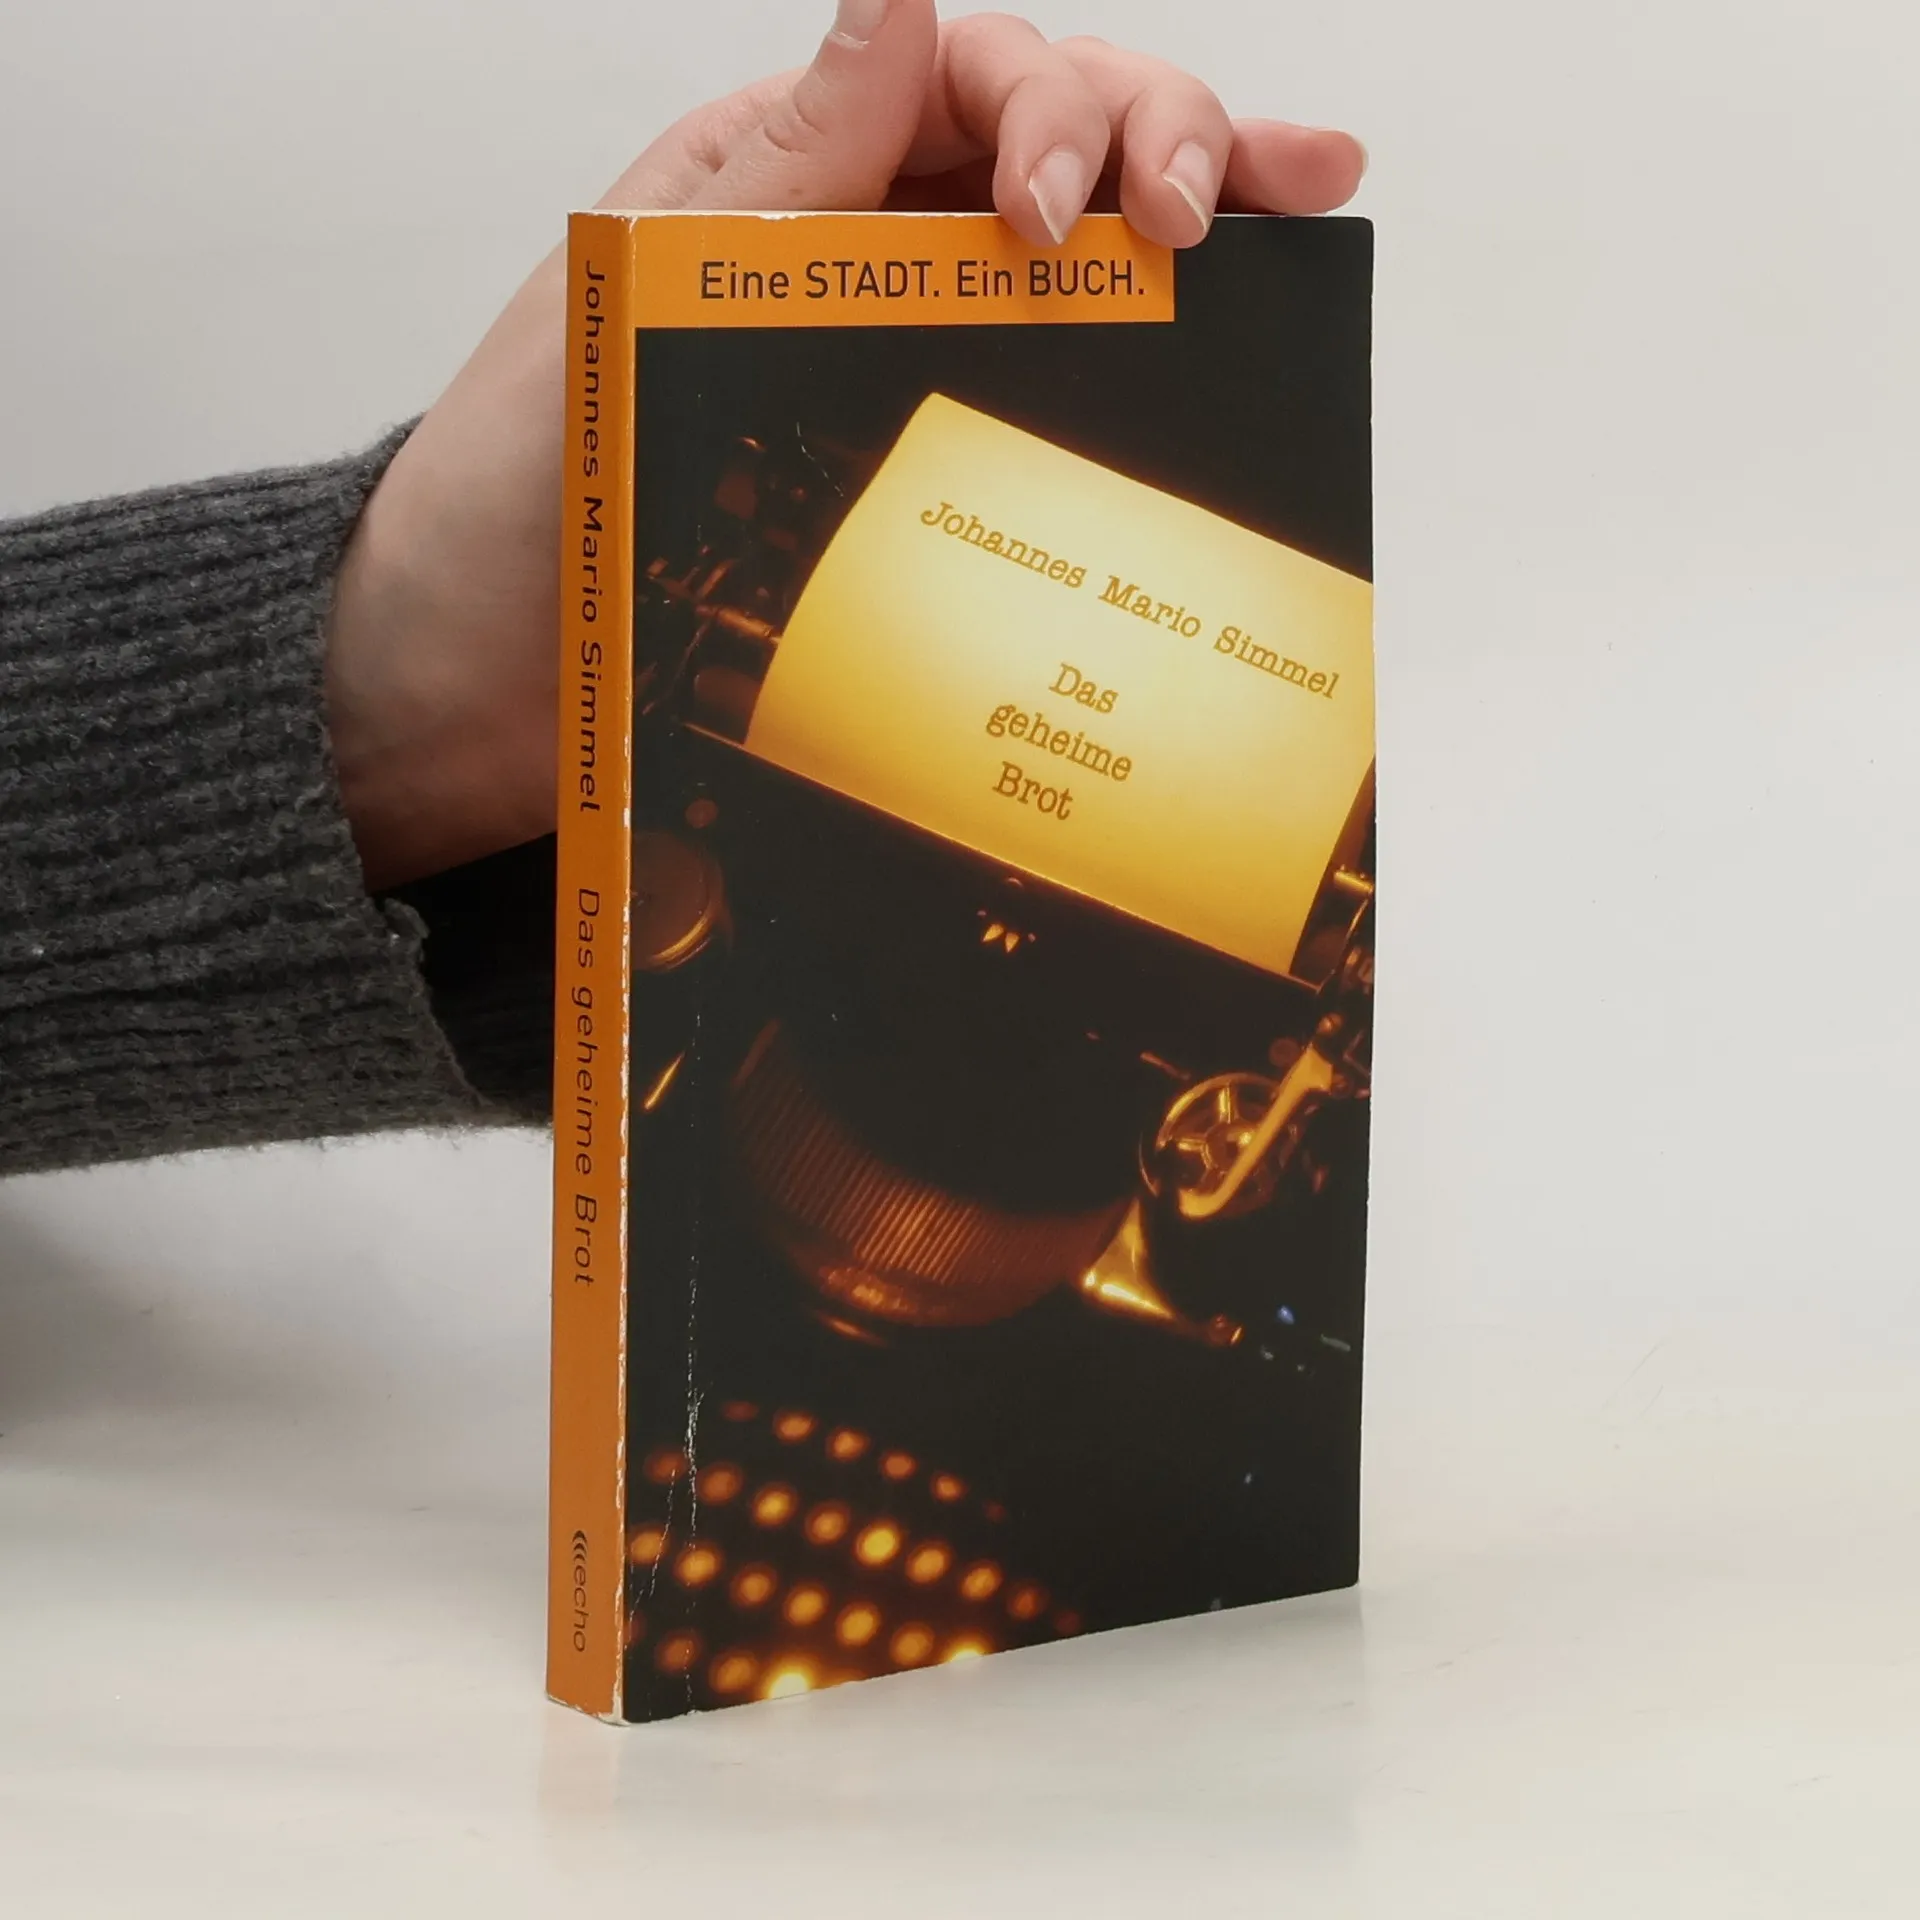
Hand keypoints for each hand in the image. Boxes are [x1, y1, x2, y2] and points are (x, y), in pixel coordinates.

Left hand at [324, 0, 1364, 890]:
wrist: (487, 672)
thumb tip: (901, 3)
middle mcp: (864, 251)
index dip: (1052, 111)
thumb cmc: (525, 482)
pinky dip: (1149, 359)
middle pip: (1048, 145)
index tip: (1066, 215)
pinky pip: (1051, 390)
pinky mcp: (925, 466)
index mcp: (790, 176)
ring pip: (1076, 257)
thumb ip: (784, 163)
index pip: (964, 79)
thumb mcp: (641, 289)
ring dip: (1195, 218)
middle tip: (1202, 211)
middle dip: (1152, 140)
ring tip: (1299, 204)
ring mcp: (907, 356)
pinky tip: (1237, 336)